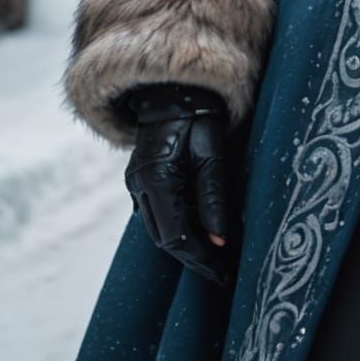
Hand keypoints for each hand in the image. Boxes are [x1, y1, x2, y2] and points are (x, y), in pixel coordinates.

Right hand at [121, 82, 235, 286]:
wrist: (174, 86)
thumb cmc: (199, 113)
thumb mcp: (212, 150)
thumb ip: (213, 195)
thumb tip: (218, 241)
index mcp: (155, 180)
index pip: (176, 238)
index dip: (200, 260)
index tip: (224, 274)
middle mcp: (138, 186)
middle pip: (164, 240)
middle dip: (193, 260)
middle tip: (223, 274)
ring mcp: (135, 183)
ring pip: (158, 230)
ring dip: (185, 247)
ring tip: (215, 260)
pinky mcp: (140, 179)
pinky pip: (157, 215)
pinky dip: (177, 229)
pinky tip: (199, 233)